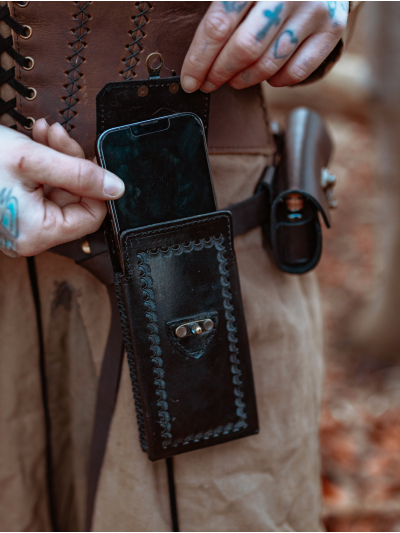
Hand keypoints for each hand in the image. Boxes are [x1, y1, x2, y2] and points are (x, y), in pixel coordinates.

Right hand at [0, 120, 123, 256]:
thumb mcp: (33, 160)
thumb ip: (80, 174)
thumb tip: (116, 188)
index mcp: (38, 233)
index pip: (92, 216)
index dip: (96, 186)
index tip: (91, 159)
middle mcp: (31, 236)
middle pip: (76, 201)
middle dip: (72, 163)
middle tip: (58, 136)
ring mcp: (22, 225)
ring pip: (60, 192)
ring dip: (58, 159)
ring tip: (43, 134)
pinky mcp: (14, 212)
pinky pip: (41, 190)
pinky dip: (43, 166)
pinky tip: (35, 143)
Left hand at [181, 1, 347, 90]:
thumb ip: (219, 4)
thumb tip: (194, 50)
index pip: (219, 24)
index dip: (199, 58)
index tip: (189, 80)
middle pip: (244, 49)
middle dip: (219, 73)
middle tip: (208, 83)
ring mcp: (313, 10)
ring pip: (268, 63)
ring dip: (243, 80)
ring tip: (232, 80)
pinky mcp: (332, 28)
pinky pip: (297, 71)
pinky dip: (276, 81)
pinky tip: (266, 76)